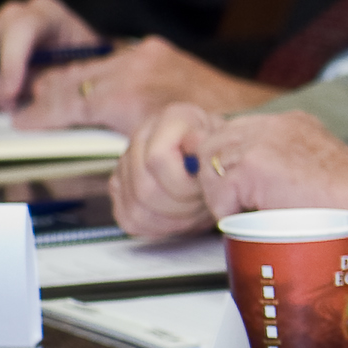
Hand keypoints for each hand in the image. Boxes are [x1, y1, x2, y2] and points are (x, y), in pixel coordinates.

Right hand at [0, 0, 101, 112]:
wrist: (73, 62)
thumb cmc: (78, 66)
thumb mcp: (77, 71)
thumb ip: (54, 80)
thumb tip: (29, 94)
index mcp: (44, 14)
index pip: (20, 28)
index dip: (11, 62)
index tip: (12, 93)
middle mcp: (12, 14)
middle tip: (3, 107)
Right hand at [10, 37, 276, 134]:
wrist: (248, 115)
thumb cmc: (206, 139)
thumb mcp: (150, 149)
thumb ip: (110, 142)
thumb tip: (79, 146)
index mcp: (129, 93)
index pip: (68, 101)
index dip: (41, 114)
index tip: (23, 121)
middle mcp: (135, 67)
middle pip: (73, 78)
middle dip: (48, 93)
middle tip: (30, 107)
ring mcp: (146, 55)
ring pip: (90, 65)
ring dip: (70, 80)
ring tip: (52, 95)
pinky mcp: (157, 51)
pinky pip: (114, 59)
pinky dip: (98, 73)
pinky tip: (92, 84)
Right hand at [111, 103, 221, 236]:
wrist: (211, 156)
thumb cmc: (221, 152)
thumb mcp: (227, 146)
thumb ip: (212, 147)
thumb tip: (196, 143)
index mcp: (171, 119)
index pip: (157, 159)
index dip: (184, 183)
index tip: (206, 188)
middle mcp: (141, 137)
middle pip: (146, 190)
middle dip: (182, 207)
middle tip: (204, 204)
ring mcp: (125, 164)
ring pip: (138, 210)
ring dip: (173, 220)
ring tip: (196, 211)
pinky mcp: (119, 189)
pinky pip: (131, 220)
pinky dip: (159, 227)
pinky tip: (180, 218)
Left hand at [113, 107, 347, 254]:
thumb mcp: (318, 169)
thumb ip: (288, 166)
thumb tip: (261, 189)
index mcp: (292, 123)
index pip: (236, 133)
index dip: (232, 163)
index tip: (241, 190)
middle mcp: (274, 123)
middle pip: (216, 144)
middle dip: (218, 178)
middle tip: (238, 207)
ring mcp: (262, 140)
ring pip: (211, 165)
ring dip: (223, 196)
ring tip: (249, 215)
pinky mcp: (253, 163)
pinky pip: (218, 191)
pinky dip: (228, 211)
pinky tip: (255, 218)